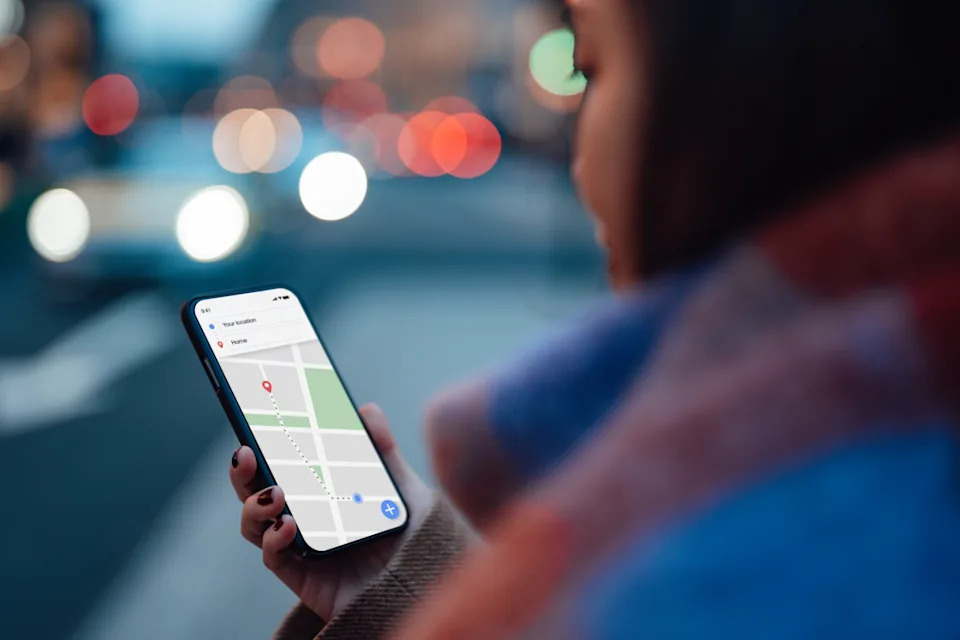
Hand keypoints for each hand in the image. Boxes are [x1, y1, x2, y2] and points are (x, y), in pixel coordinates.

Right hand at [229, 404, 433, 621]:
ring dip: (253, 503)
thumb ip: (384, 452)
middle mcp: (307, 515)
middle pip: (258, 489)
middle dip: (243, 470)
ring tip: (275, 492)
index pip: (286, 462)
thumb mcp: (405, 490)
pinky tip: (288, 525)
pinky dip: (274, 538)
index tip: (255, 418)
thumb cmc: (416, 540)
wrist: (426, 589)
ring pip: (255, 521)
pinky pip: (273, 556)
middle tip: (245, 451)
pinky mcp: (301, 576)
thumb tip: (366, 410)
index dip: (265, 442)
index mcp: (325, 490)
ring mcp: (301, 545)